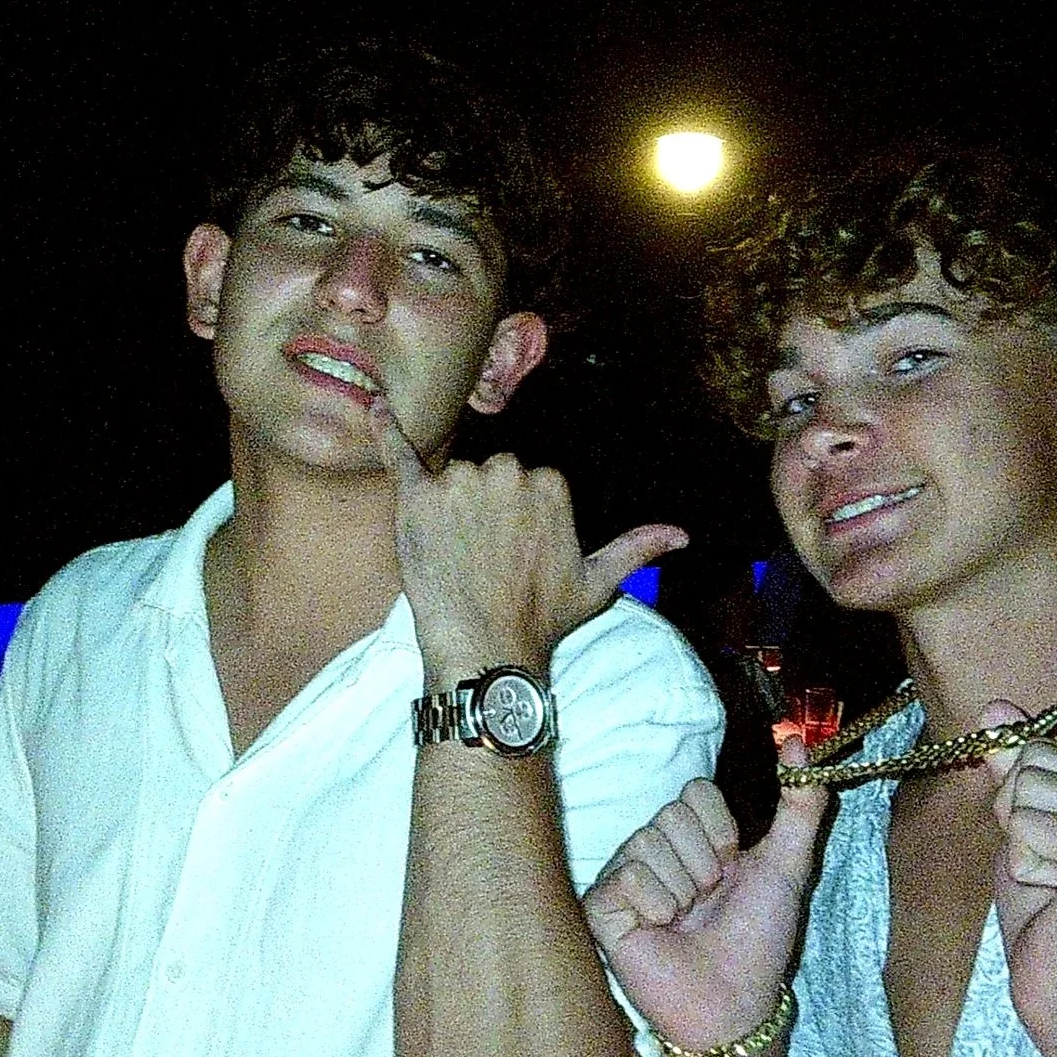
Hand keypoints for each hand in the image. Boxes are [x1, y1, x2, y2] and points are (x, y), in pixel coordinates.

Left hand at [370, 398, 686, 676]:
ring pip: (451, 478)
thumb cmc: (541, 618)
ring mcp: (461, 483)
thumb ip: (636, 547)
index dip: (514, 520)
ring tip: (453, 557)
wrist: (484, 647)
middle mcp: (507, 473)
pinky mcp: (417, 497)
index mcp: (550, 484)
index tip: (511, 554)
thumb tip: (682, 535)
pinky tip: (374, 408)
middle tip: (480, 557)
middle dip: (483, 508)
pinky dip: (385, 430)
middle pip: (489, 473)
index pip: (524, 482)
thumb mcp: (597, 582)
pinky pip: (399, 454)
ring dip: (448, 507)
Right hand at [584, 748, 829, 1054]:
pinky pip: (627, 877)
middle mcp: (654, 851)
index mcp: (693, 838)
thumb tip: (797, 741)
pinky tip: (660, 929)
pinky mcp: (601, 908)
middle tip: (707, 901)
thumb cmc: (758, 939)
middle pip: (670, 814)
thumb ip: (799, 804)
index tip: (732, 868)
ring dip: (682, 889)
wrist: (733, 1002)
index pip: (694, 790)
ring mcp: (624, 878)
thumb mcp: (787, 865)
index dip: (720, 830)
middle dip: (703, 863)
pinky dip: (655, 905)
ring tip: (685, 920)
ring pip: (647, 841)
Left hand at [981, 701, 1056, 1056]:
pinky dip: (1026, 865)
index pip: (1041, 746)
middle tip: (1054, 875)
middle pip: (1033, 761)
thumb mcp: (1027, 826)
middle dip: (1019, 820)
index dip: (1023, 803)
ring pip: (1027, 790)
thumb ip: (1018, 768)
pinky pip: (1029, 825)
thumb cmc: (1050, 915)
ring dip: (1022, 846)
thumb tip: (994, 707)